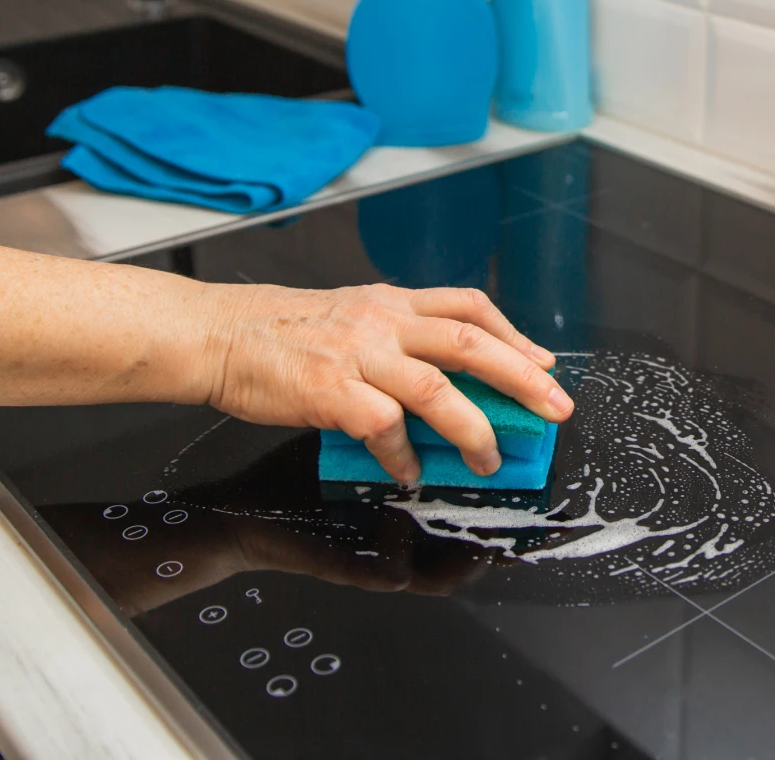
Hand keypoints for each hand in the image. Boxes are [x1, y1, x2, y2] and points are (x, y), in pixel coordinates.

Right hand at [196, 283, 571, 484]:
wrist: (220, 335)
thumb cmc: (282, 333)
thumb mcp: (349, 317)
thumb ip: (395, 341)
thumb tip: (446, 384)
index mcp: (391, 303)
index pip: (468, 308)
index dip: (514, 335)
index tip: (543, 362)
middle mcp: (382, 322)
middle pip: (471, 344)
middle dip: (523, 379)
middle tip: (554, 408)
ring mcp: (358, 354)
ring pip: (438, 388)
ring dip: (473, 430)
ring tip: (488, 460)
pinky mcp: (330, 389)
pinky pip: (384, 427)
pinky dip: (403, 456)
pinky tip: (407, 472)